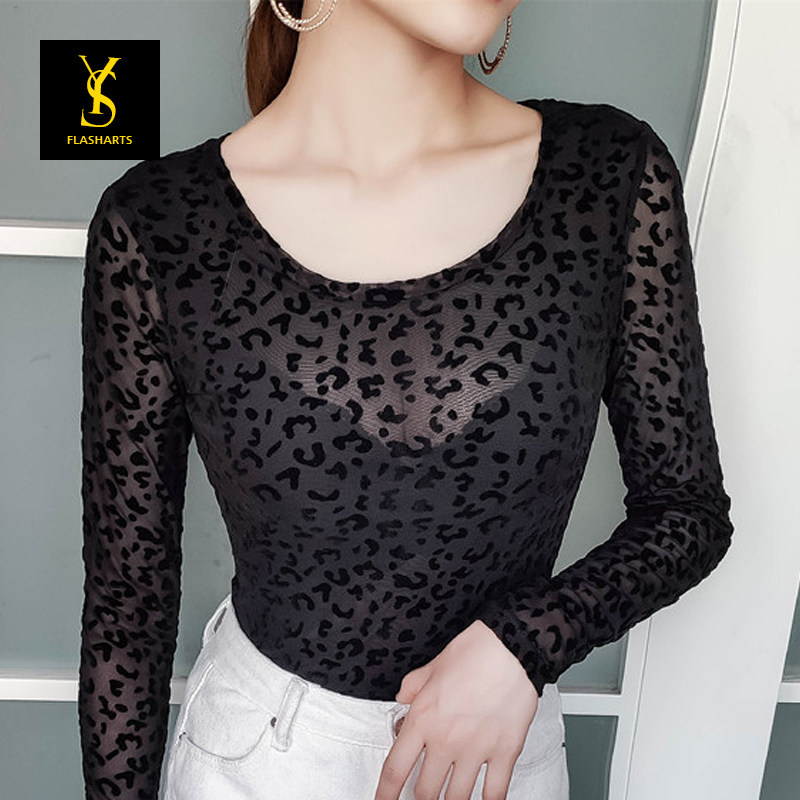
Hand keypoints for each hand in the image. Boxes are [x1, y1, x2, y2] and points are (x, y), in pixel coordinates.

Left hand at [373, 619, 538, 799]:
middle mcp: (446, 740)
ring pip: (456, 799)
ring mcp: (475, 750)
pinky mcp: (504, 753)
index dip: (385, 794)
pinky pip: (494, 793)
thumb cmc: (474, 651)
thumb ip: (412, 687)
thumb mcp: (431, 666)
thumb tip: (403, 698)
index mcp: (423, 719)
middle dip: (420, 799)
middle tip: (421, 796)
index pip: (395, 769)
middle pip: (424, 792)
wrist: (511, 647)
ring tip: (448, 799)